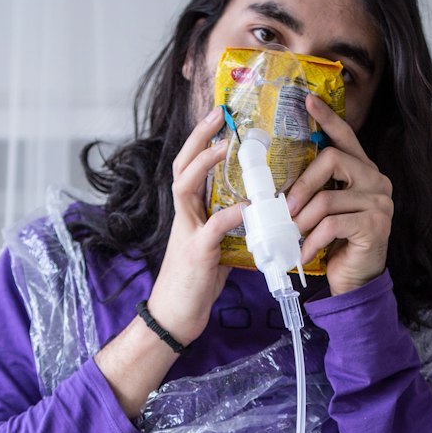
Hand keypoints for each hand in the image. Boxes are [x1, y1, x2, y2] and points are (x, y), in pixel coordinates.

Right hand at [146, 107, 243, 345]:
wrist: (174, 319)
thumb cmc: (195, 286)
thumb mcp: (214, 249)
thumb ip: (229, 229)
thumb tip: (256, 215)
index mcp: (188, 214)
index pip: (189, 168)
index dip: (201, 141)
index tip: (219, 118)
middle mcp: (184, 217)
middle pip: (182, 166)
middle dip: (198, 137)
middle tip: (218, 113)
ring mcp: (187, 233)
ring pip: (185, 187)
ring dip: (204, 164)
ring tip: (225, 146)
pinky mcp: (198, 254)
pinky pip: (213, 227)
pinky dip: (231, 214)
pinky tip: (248, 206)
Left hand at [285, 94, 392, 296]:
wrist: (354, 280)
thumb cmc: (334, 243)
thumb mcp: (321, 210)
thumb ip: (313, 189)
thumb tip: (277, 182)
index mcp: (363, 170)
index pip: (346, 136)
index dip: (327, 118)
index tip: (307, 101)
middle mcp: (377, 180)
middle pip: (333, 160)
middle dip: (302, 184)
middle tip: (283, 208)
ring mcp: (380, 202)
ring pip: (328, 198)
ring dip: (302, 220)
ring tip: (291, 235)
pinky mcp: (376, 225)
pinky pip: (333, 224)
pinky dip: (312, 240)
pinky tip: (304, 252)